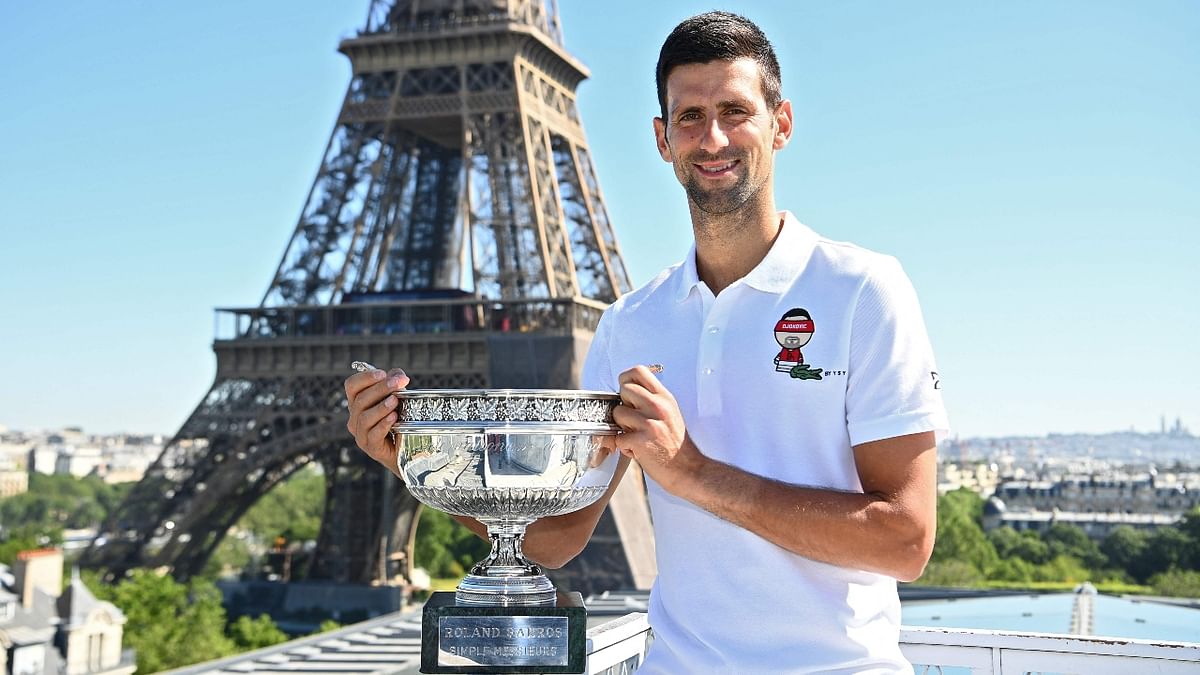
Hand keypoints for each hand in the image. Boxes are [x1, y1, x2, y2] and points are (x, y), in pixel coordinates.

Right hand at [344, 366, 409, 476]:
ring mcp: (361, 434)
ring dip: (381, 407)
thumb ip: (396, 381)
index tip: (382, 373)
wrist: (407, 448)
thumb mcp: (398, 396)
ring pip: (364, 417)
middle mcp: (355, 417)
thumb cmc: (399, 419)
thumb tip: (398, 375)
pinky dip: (383, 424)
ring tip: (395, 401)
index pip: (352, 385)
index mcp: (358, 402)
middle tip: (397, 383)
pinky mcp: (370, 447)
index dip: (365, 377)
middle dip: (380, 389)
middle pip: (360, 399)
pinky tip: (394, 417)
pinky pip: (373, 435)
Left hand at [612, 365, 701, 493]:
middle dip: (623, 405)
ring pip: (617, 413)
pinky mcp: (641, 441)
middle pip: (624, 390)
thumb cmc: (676, 443)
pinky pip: (618, 437)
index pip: (639, 371)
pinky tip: (637, 449)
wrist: (688, 469)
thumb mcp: (670, 412)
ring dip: (622, 427)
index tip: (626, 392)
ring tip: (635, 435)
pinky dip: (624, 446)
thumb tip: (627, 392)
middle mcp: (658, 406)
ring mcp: (649, 423)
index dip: (626, 379)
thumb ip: (651, 399)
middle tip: (633, 420)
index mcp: (664, 397)